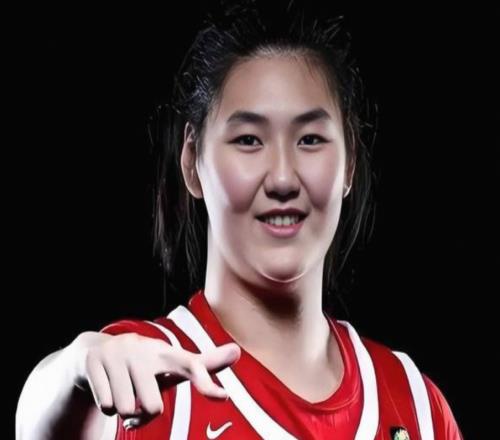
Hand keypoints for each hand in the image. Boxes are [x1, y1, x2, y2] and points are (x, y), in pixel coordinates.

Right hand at [69, 331, 239, 423]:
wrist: (95, 352)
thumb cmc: (145, 365)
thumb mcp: (172, 366)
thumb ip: (204, 364)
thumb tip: (238, 350)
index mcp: (167, 352)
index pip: (192, 366)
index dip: (206, 381)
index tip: (223, 396)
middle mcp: (144, 349)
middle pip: (152, 407)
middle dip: (143, 414)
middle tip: (139, 400)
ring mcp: (118, 352)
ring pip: (125, 409)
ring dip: (123, 412)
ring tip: (124, 395)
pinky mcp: (94, 361)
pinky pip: (104, 405)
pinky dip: (106, 407)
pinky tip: (107, 391)